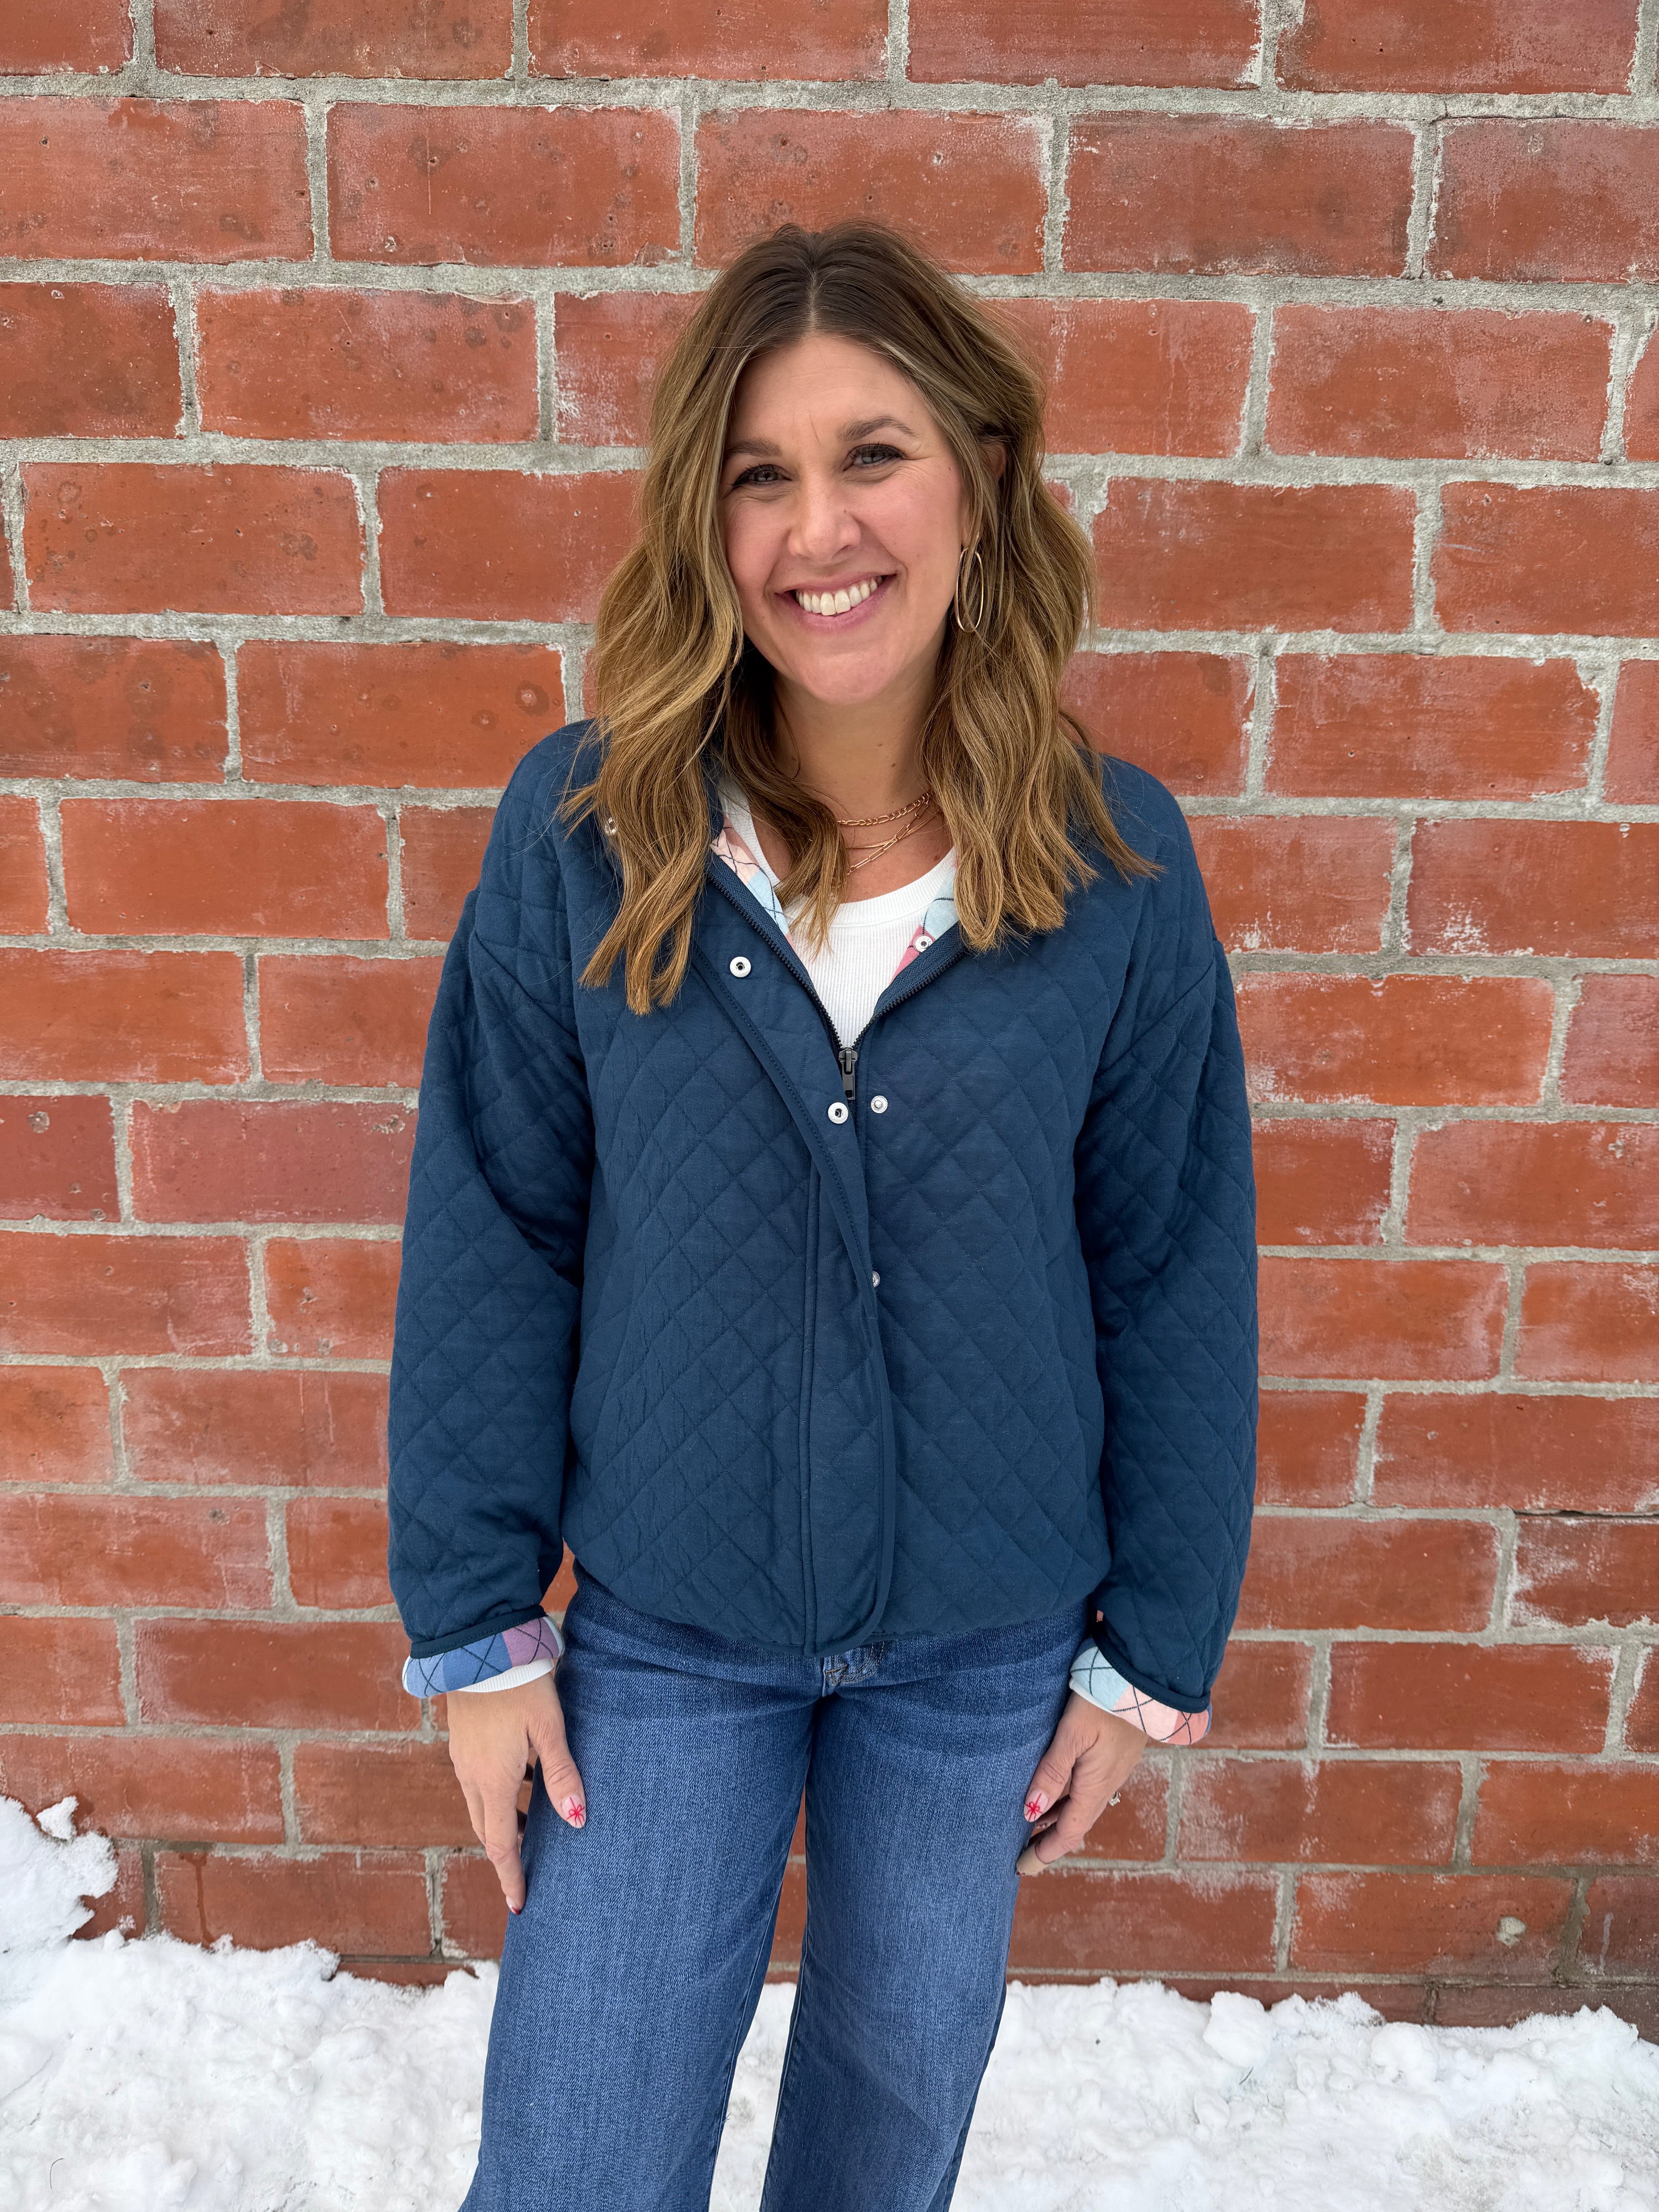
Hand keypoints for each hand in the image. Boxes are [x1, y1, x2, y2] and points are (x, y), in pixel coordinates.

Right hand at [443, 1672, 586, 1912]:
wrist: (482, 1646)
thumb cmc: (521, 1685)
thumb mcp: (550, 1730)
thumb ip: (562, 1776)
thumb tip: (578, 1822)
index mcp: (493, 1781)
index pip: (500, 1845)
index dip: (511, 1876)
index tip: (520, 1904)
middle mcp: (471, 1775)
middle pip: (486, 1829)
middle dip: (505, 1854)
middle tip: (526, 1873)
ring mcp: (463, 1757)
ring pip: (480, 1805)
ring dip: (501, 1823)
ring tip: (529, 1830)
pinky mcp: (463, 1739)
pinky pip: (478, 1782)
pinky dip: (497, 1795)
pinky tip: (523, 1780)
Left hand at [1017, 1692, 1145, 1873]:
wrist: (1141, 1678)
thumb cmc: (1102, 1703)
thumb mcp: (1071, 1735)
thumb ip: (1051, 1772)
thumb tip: (1030, 1811)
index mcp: (1096, 1786)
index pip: (1069, 1832)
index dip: (1046, 1851)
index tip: (1023, 1867)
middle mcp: (1107, 1784)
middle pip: (1076, 1822)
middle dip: (1050, 1840)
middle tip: (1023, 1852)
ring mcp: (1114, 1769)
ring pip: (1082, 1805)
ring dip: (1058, 1819)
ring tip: (1032, 1825)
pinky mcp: (1115, 1755)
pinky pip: (1089, 1788)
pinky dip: (1069, 1799)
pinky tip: (1055, 1792)